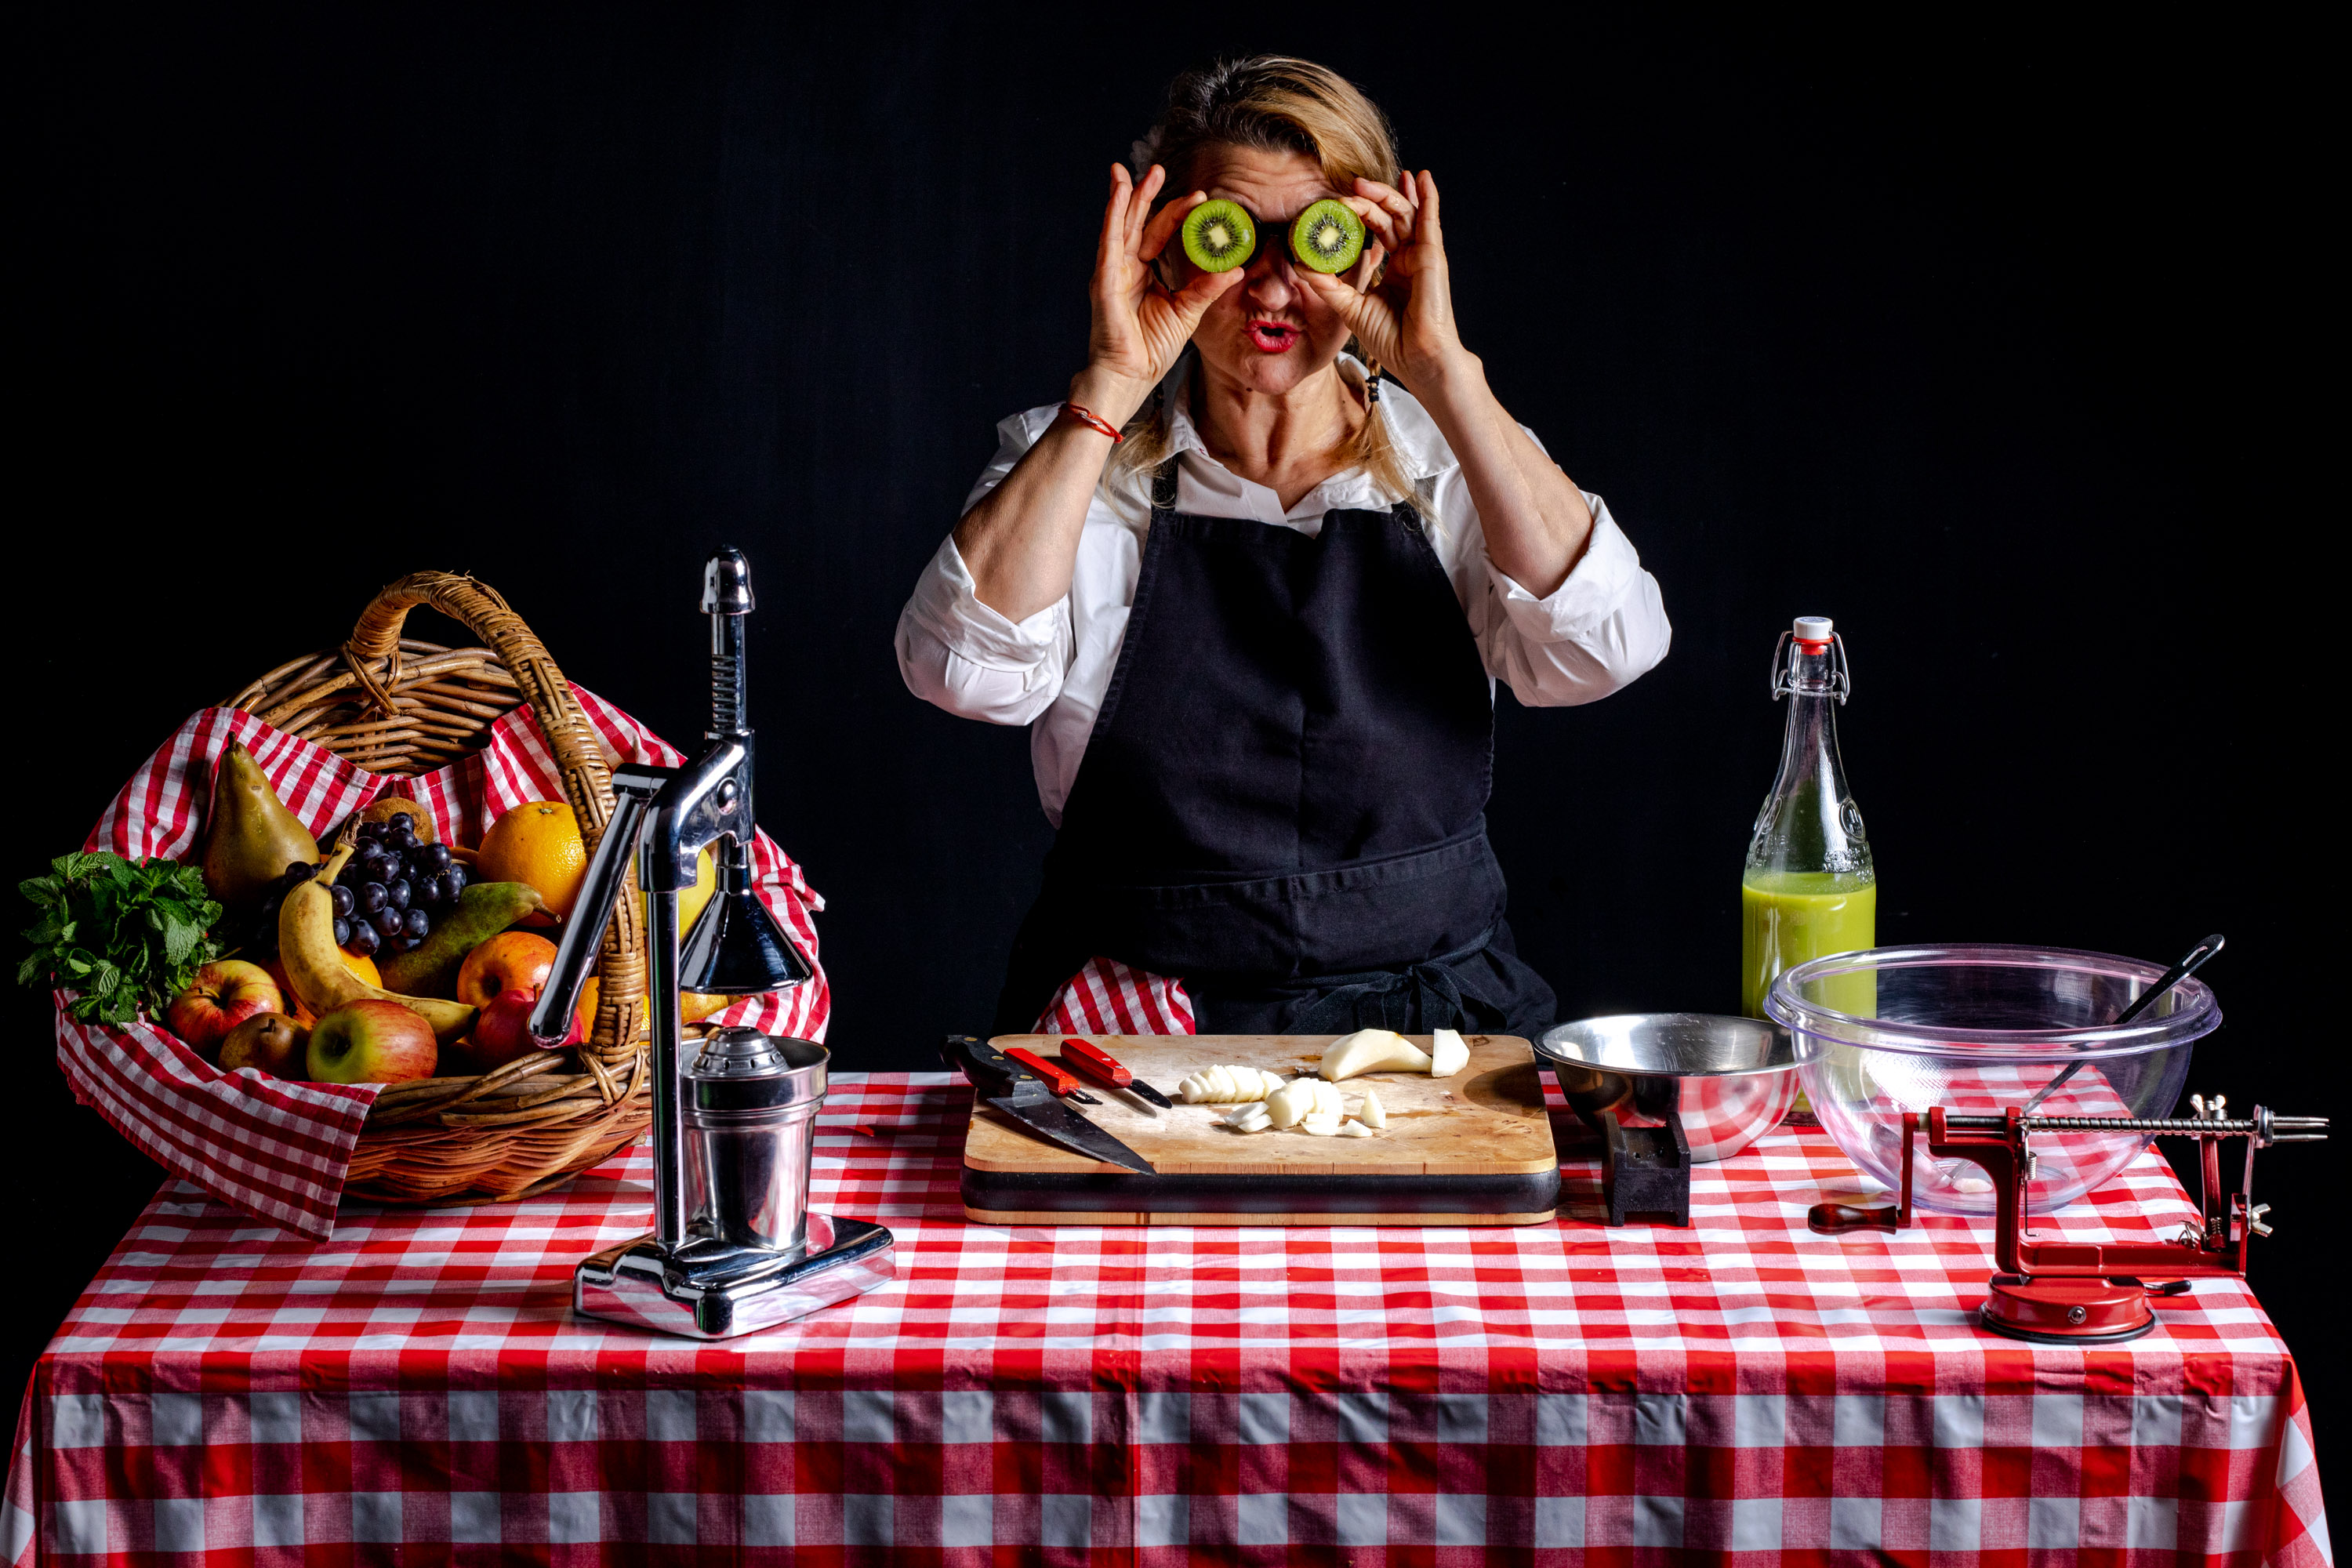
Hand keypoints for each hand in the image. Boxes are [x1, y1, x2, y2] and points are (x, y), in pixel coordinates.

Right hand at [1080, 164, 1248, 422]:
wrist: (1130, 378)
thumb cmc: (1152, 350)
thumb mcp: (1188, 312)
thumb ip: (1207, 288)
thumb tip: (1236, 268)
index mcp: (1144, 274)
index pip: (1160, 235)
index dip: (1177, 214)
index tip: (1199, 197)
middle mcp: (1125, 268)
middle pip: (1137, 223)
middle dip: (1146, 194)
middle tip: (1159, 168)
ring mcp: (1112, 274)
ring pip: (1119, 226)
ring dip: (1125, 197)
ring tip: (1130, 171)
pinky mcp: (1104, 282)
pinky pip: (1110, 244)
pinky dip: (1113, 217)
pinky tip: (1119, 195)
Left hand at [1299, 170, 1469, 393]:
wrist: (1416, 358)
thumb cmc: (1391, 339)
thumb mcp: (1349, 307)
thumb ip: (1327, 284)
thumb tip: (1299, 263)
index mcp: (1394, 269)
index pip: (1377, 232)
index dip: (1359, 216)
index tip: (1337, 206)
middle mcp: (1409, 258)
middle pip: (1390, 218)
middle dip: (1370, 200)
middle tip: (1349, 188)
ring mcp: (1422, 256)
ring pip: (1405, 214)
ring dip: (1387, 194)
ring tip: (1364, 183)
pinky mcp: (1432, 256)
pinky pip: (1430, 221)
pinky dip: (1428, 198)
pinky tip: (1423, 178)